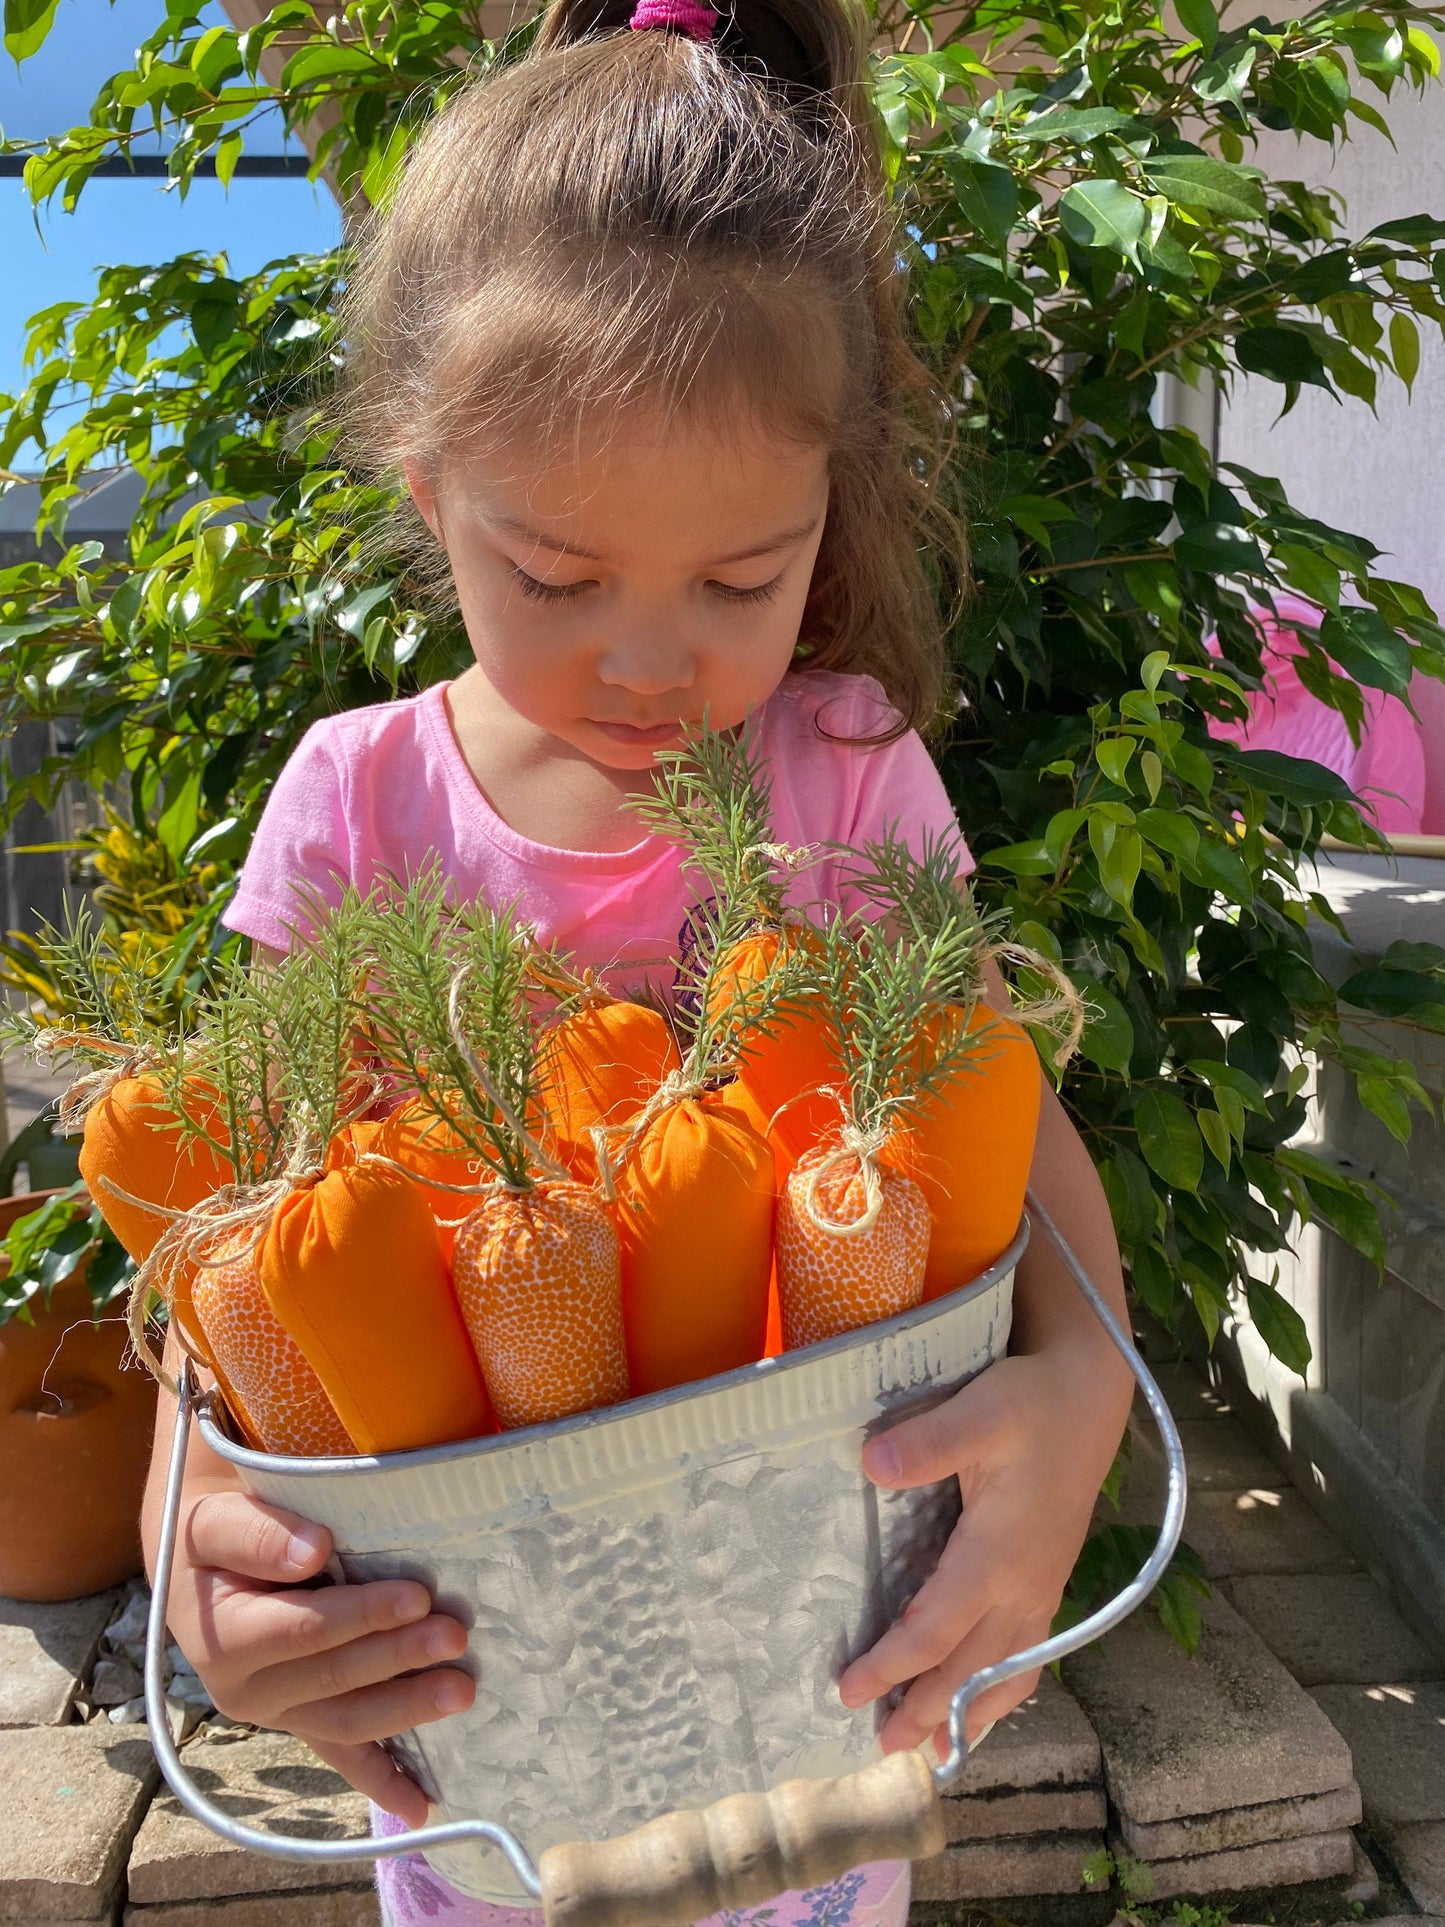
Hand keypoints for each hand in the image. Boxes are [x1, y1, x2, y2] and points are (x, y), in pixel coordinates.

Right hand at [168, 1484, 474, 1823]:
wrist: (196, 1566)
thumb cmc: (211, 1535)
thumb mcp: (213, 1522)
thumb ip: (257, 1534)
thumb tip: (311, 1550)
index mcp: (224, 1640)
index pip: (303, 1630)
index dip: (360, 1617)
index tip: (416, 1596)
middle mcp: (247, 1691)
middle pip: (334, 1679)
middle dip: (398, 1658)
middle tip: (455, 1637)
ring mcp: (279, 1713)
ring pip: (347, 1721)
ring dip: (406, 1709)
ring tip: (462, 1691)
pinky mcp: (302, 1719)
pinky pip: (343, 1753)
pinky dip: (382, 1779)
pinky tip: (421, 1803)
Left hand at [838, 1349, 1121, 1757]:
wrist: (1090, 1399)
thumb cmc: (1030, 1404)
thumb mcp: (979, 1410)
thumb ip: (928, 1441)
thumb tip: (871, 1465)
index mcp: (999, 1556)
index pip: (935, 1630)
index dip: (891, 1665)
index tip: (848, 1688)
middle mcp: (1023, 1586)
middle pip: (969, 1667)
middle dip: (925, 1710)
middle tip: (880, 1745)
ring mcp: (1042, 1588)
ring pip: (1005, 1670)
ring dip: (966, 1710)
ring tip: (930, 1746)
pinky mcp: (1049, 1581)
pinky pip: (1027, 1654)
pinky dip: (1001, 1688)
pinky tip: (984, 1699)